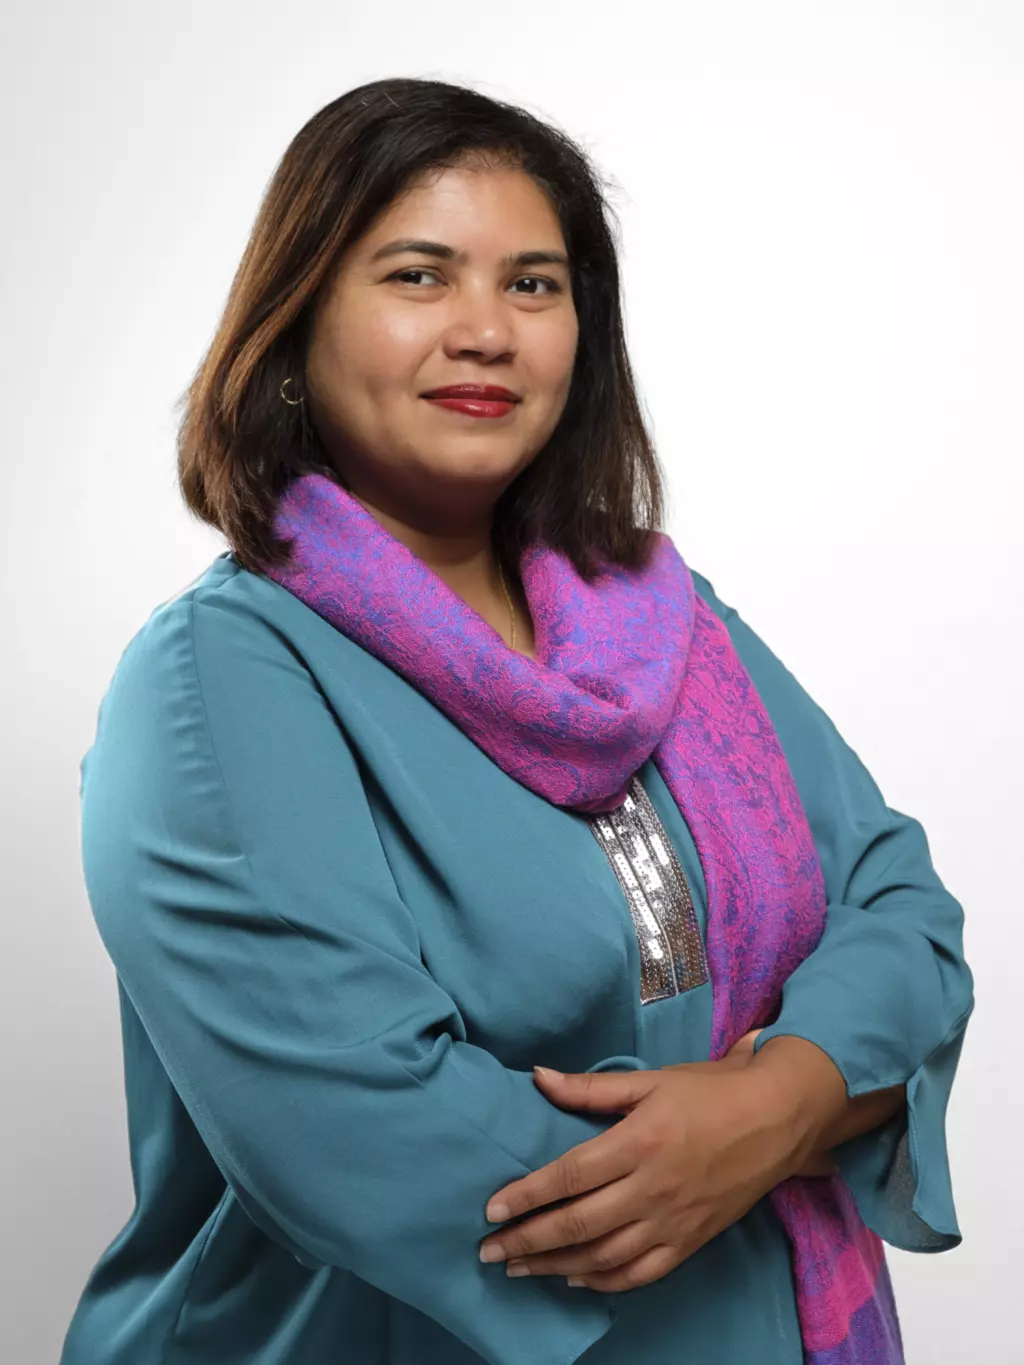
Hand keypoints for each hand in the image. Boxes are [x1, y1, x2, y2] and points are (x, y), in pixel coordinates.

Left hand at [479, 1045, 845, 1292]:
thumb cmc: (709, 1092)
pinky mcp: (690, 1242)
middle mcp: (652, 1189)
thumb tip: (537, 1077)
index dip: (527, 1195)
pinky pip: (640, 1273)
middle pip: (578, 1224)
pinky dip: (604, 1282)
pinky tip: (575, 1278)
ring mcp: (672, 1221)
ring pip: (604, 1256)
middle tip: (489, 1251)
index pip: (569, 1176)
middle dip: (527, 1240)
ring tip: (519, 1269)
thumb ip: (591, 1087)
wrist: (777, 1119)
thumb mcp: (650, 1080)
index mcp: (639, 1142)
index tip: (490, 1211)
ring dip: (555, 1266)